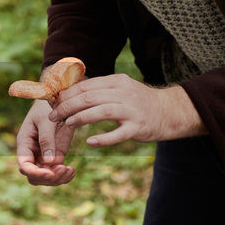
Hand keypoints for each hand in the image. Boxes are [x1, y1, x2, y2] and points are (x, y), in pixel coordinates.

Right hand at [16, 98, 76, 185]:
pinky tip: (72, 171)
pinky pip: (57, 172)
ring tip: (70, 170)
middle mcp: (32, 153)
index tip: (49, 173)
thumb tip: (49, 162)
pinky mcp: (57, 155)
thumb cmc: (47, 107)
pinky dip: (64, 175)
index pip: (24, 165)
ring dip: (58, 178)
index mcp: (24, 143)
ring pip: (46, 177)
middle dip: (48, 178)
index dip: (35, 172)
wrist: (58, 100)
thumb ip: (46, 139)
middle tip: (63, 169)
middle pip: (34, 176)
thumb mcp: (46, 120)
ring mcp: (44, 156)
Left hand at [49, 75, 206, 145]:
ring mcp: (132, 111)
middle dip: (67, 106)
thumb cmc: (138, 101)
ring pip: (100, 112)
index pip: (86, 86)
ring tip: (66, 124)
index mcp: (117, 82)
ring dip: (79, 118)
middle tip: (53, 115)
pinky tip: (90, 141)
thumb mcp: (121, 89)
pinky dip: (103, 139)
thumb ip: (99, 90)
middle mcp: (124, 94)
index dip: (66, 94)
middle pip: (89, 97)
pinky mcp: (138, 128)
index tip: (53, 103)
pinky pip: (118, 134)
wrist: (171, 111)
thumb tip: (69, 92)